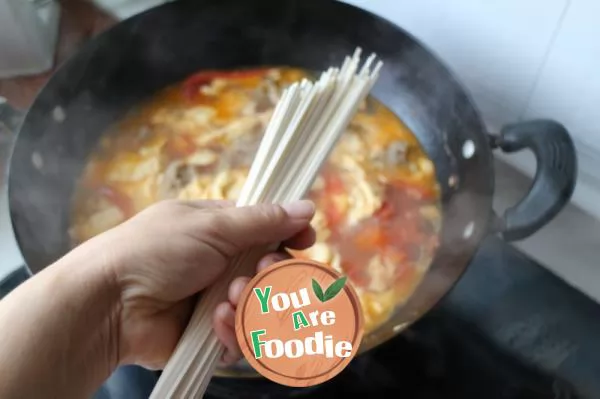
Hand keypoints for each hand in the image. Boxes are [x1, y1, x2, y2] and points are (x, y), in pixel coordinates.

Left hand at [93, 199, 315, 368]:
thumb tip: (305, 207)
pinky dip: (233, 330)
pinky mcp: (211, 335)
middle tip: (264, 270)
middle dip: (274, 273)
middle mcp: (224, 264)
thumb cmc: (153, 251)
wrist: (109, 303)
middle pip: (274, 271)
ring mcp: (218, 300)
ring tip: (227, 298)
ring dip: (252, 302)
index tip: (305, 238)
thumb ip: (261, 221)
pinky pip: (244, 337)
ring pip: (264, 307)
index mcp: (221, 230)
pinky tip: (213, 321)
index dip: (289, 234)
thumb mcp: (211, 226)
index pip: (269, 230)